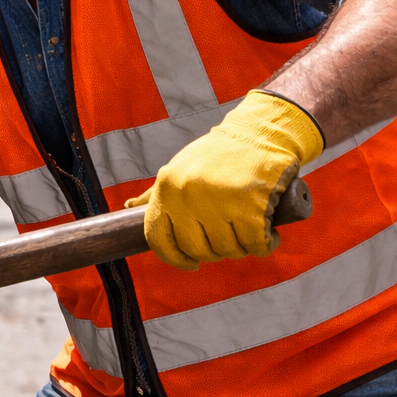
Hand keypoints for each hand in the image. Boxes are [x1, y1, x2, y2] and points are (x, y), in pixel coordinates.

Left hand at [125, 90, 322, 270]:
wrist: (262, 133)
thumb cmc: (219, 155)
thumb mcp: (179, 169)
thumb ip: (156, 193)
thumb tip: (127, 207)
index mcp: (167, 188)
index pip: (158, 238)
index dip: (174, 257)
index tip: (190, 263)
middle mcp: (187, 197)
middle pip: (198, 250)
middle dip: (217, 250)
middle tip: (230, 235)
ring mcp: (218, 203)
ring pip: (229, 250)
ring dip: (243, 246)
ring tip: (249, 224)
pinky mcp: (250, 208)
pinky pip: (256, 245)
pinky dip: (267, 243)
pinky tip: (269, 231)